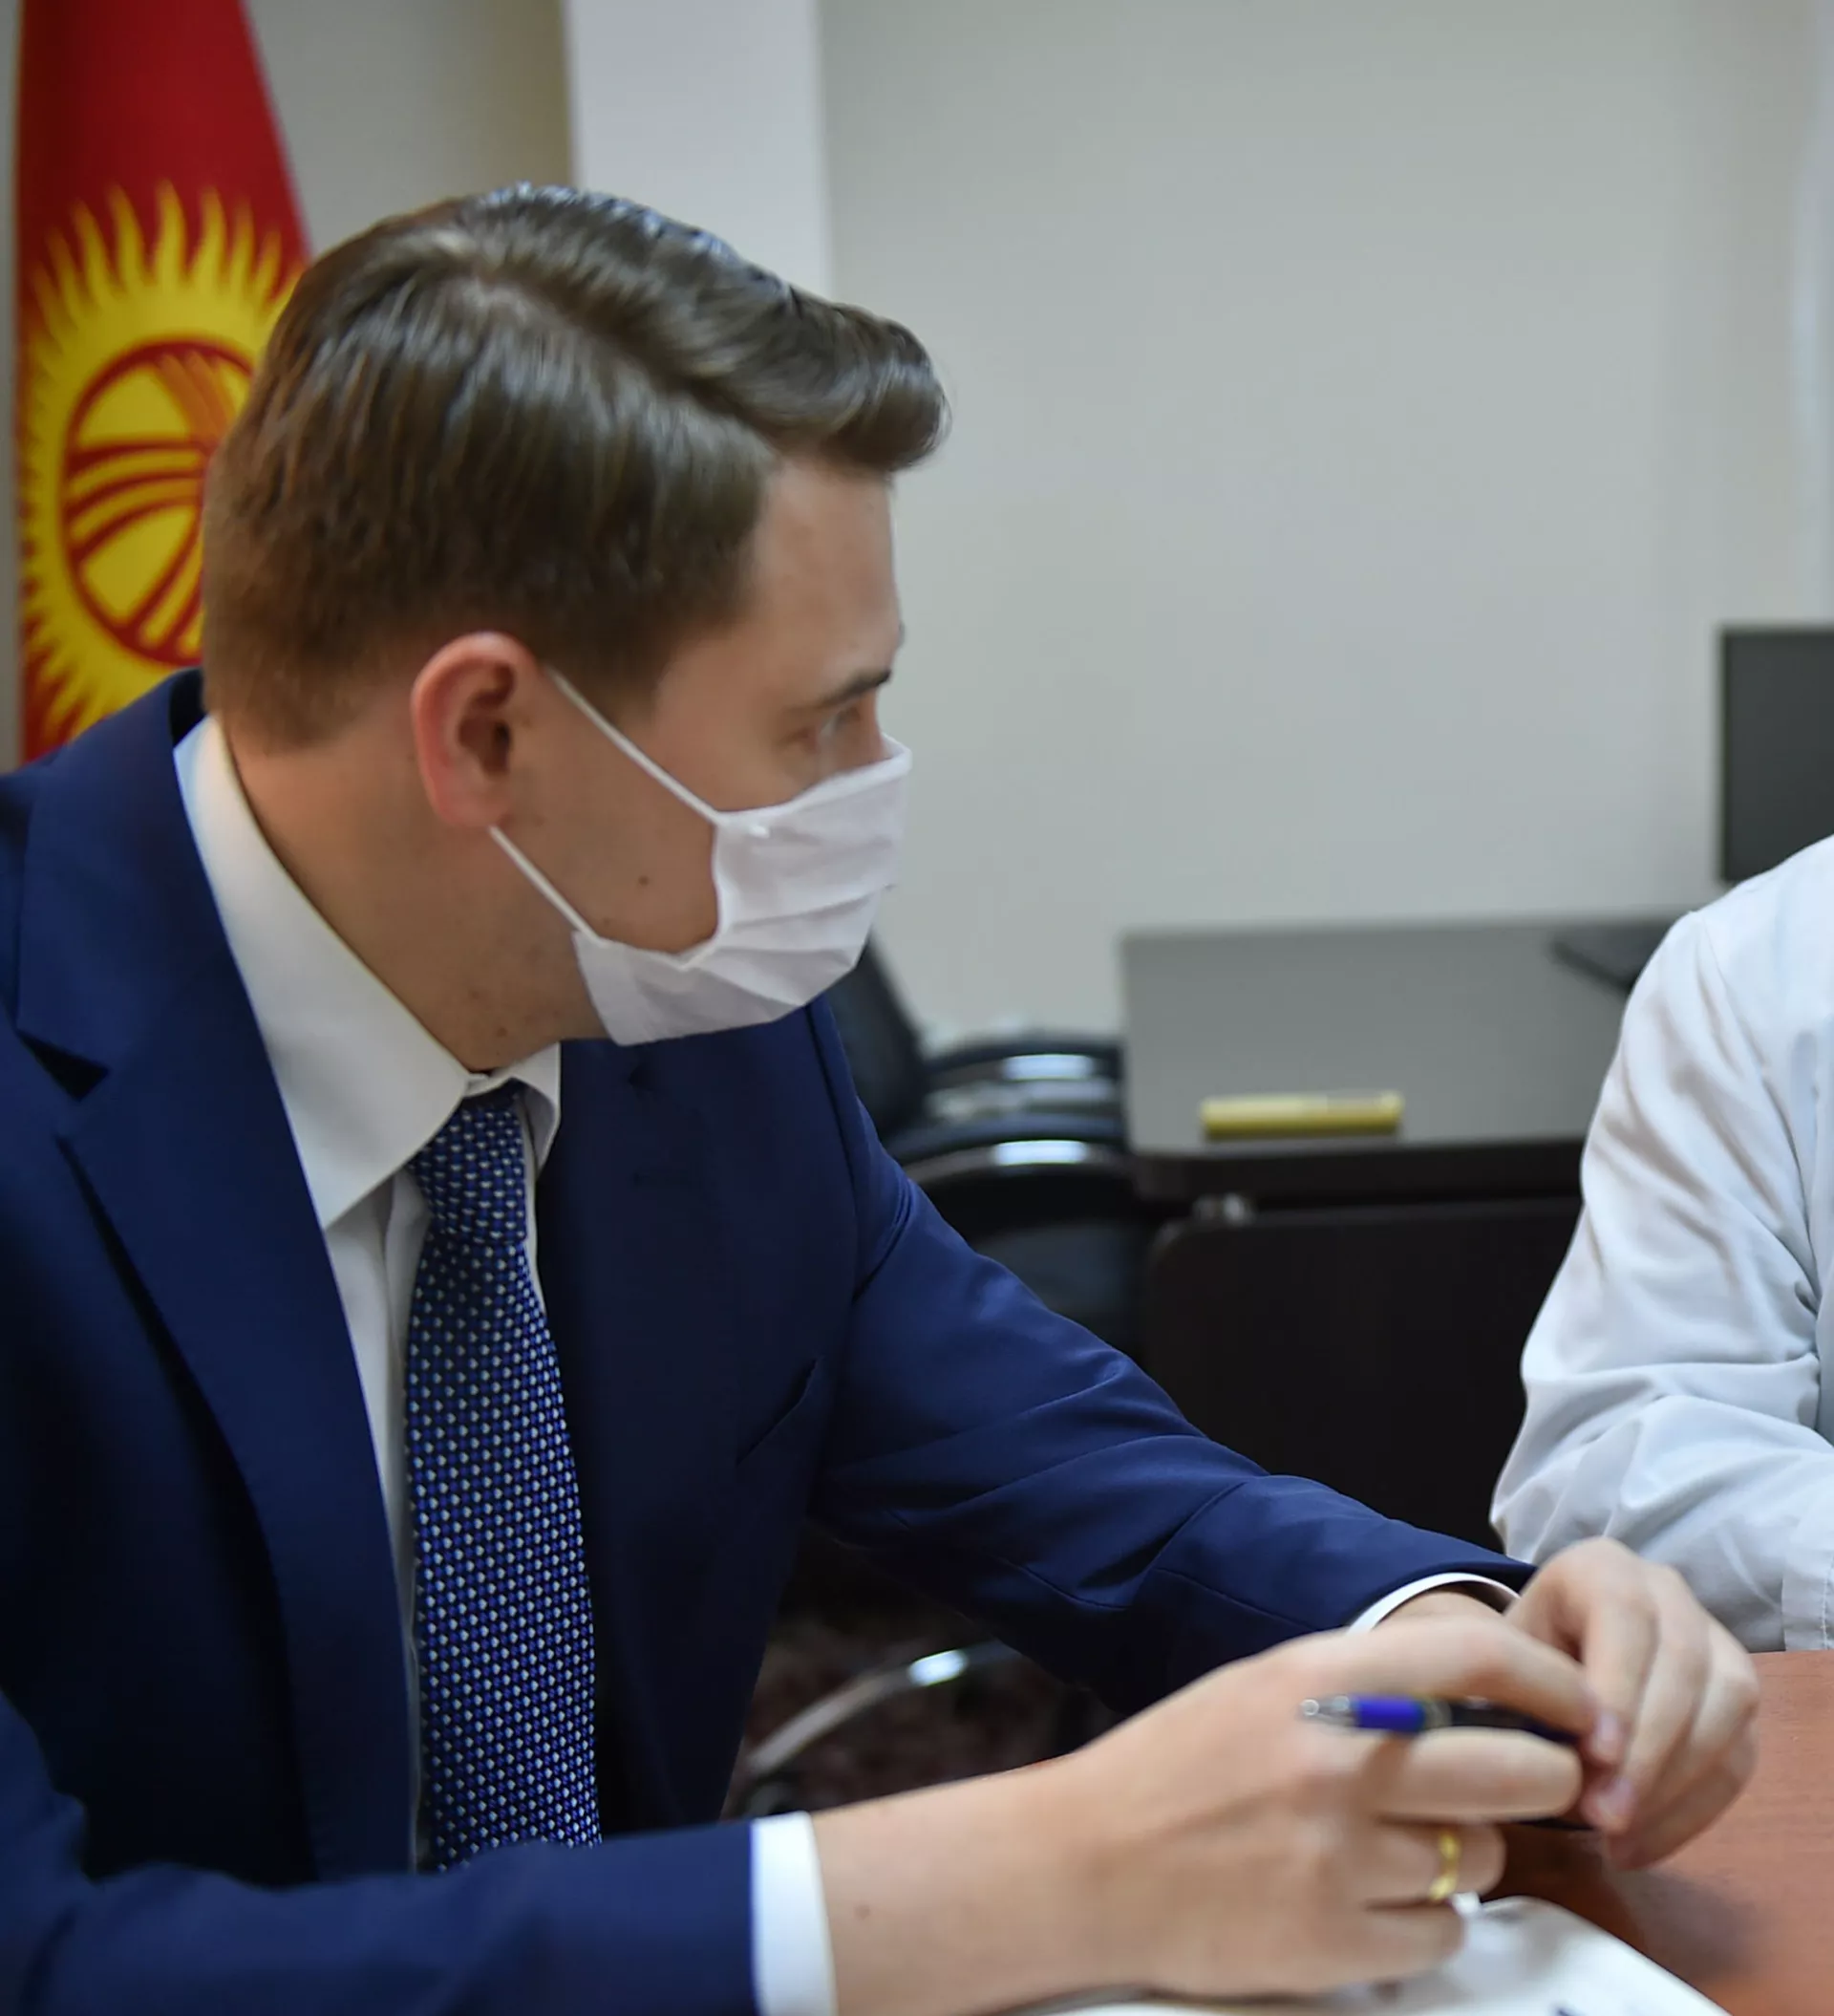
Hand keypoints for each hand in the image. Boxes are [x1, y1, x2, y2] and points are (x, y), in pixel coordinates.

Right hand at [1041, 1617, 1588, 2002]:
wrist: (1087, 1863)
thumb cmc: (1176, 1768)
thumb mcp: (1262, 1688)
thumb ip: (1363, 1685)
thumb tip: (1484, 1701)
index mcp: (1316, 1680)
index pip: (1478, 1659)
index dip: (1554, 1683)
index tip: (1586, 1708)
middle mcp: (1338, 1762)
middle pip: (1518, 1771)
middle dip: (1545, 1781)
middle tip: (1533, 1785)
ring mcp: (1339, 1857)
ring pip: (1482, 1858)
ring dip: (1468, 1855)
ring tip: (1407, 1848)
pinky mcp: (1336, 1942)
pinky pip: (1444, 1932)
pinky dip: (1428, 1922)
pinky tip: (1375, 1901)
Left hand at [1505, 1538, 1757, 1865]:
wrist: (1540, 1670)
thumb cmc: (1512, 1663)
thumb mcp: (1499, 1664)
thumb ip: (1522, 1695)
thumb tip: (1548, 1757)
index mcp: (1600, 1567)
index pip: (1623, 1614)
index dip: (1617, 1685)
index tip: (1595, 1755)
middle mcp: (1665, 1592)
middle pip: (1683, 1664)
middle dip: (1647, 1750)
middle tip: (1604, 1814)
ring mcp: (1712, 1639)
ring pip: (1727, 1707)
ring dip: (1675, 1784)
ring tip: (1618, 1834)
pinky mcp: (1736, 1697)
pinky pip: (1737, 1756)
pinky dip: (1691, 1810)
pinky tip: (1638, 1845)